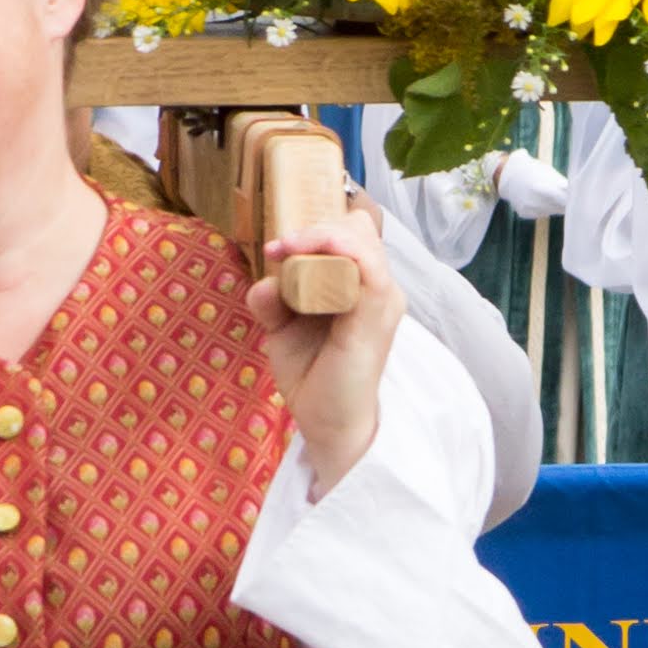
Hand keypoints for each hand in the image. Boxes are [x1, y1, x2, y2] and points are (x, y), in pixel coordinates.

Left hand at [246, 188, 403, 495]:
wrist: (330, 422)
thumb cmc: (313, 375)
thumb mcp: (283, 329)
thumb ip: (273, 301)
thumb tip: (265, 281)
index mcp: (360, 285)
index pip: (350, 232)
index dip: (314, 229)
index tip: (276, 248)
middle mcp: (378, 286)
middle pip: (356, 225)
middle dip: (314, 227)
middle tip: (280, 249)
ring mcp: (383, 297)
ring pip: (361, 235)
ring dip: (318, 234)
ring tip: (286, 253)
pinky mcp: (378, 311)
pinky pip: (367, 263)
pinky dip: (335, 247)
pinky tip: (304, 255)